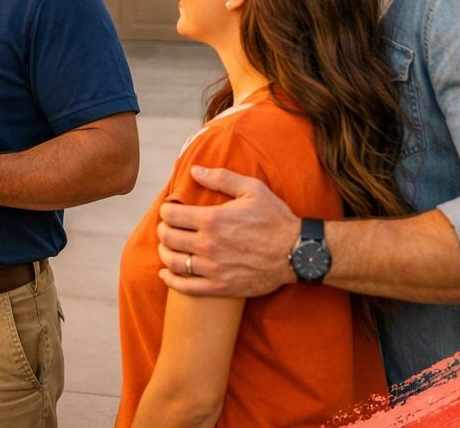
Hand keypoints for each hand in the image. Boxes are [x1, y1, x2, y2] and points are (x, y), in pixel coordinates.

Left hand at [155, 166, 300, 296]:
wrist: (296, 252)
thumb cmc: (275, 218)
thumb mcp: (252, 189)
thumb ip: (221, 178)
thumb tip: (194, 170)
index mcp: (212, 219)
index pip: (171, 215)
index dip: (166, 211)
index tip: (170, 210)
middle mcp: (208, 245)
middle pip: (168, 238)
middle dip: (164, 230)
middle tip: (168, 228)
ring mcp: (213, 268)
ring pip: (173, 262)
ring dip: (165, 253)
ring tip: (168, 247)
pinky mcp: (220, 287)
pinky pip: (186, 288)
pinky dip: (171, 281)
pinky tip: (166, 274)